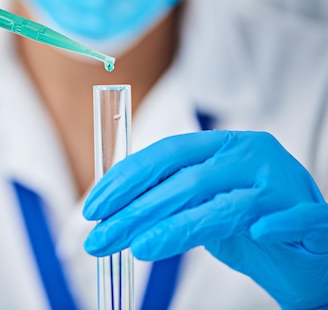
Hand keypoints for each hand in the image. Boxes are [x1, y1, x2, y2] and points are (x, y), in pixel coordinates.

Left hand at [83, 131, 327, 309]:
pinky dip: (278, 225)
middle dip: (135, 211)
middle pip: (185, 181)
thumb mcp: (201, 206)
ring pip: (223, 205)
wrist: (309, 252)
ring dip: (174, 229)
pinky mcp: (315, 218)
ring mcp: (283, 185)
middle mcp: (251, 157)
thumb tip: (111, 210)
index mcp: (224, 146)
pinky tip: (257, 233)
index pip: (167, 154)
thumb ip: (168, 199)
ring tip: (137, 247)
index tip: (93, 205)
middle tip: (100, 237)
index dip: (126, 178)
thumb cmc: (250, 225)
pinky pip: (298, 219)